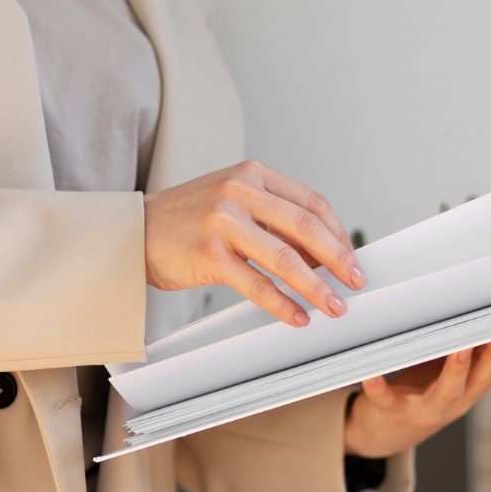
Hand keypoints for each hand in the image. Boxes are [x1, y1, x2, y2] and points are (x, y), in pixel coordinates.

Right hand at [143, 159, 364, 325]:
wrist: (134, 232)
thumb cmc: (186, 221)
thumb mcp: (231, 202)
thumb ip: (271, 219)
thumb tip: (320, 254)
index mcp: (252, 175)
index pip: (310, 202)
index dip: (337, 233)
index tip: (351, 257)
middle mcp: (239, 192)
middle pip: (306, 227)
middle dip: (338, 259)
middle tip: (356, 281)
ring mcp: (223, 222)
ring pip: (286, 258)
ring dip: (317, 287)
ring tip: (334, 306)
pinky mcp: (210, 254)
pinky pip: (257, 284)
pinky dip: (282, 303)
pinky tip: (297, 316)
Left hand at [343, 325, 490, 458]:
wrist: (389, 433)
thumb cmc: (427, 388)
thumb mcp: (460, 370)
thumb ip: (479, 345)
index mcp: (475, 384)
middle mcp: (458, 398)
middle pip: (485, 374)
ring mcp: (428, 407)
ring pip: (448, 388)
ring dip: (457, 366)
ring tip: (461, 344)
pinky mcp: (394, 411)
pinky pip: (385, 397)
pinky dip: (378, 385)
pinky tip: (371, 372)